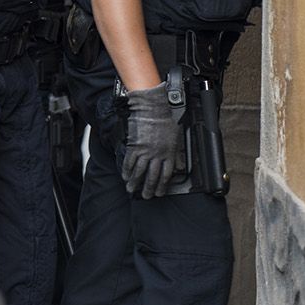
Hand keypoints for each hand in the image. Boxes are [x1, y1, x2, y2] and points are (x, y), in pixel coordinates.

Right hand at [121, 82, 185, 198]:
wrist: (153, 108)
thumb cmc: (165, 119)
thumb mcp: (176, 137)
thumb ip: (177, 153)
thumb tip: (179, 165)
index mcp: (169, 153)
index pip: (166, 175)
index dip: (162, 186)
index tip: (159, 192)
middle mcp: (157, 155)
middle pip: (152, 176)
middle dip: (148, 188)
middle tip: (145, 196)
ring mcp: (145, 151)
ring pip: (139, 171)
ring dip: (135, 182)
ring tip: (131, 189)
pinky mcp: (135, 146)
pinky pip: (130, 161)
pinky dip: (127, 170)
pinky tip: (125, 175)